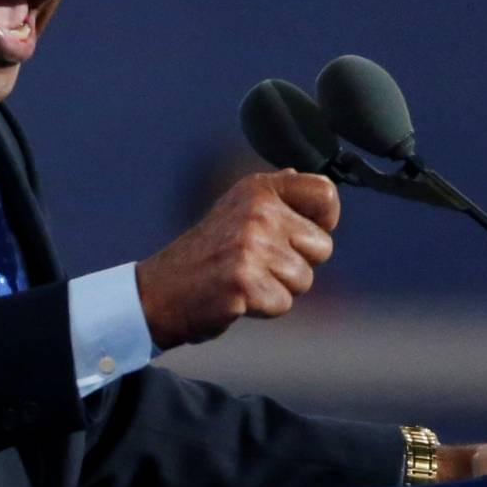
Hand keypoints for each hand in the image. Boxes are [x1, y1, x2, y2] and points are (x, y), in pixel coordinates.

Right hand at [135, 170, 338, 350]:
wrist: (162, 291)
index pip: (325, 193)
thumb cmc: (206, 255)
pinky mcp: (244, 280)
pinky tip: (238, 296)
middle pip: (322, 246)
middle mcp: (257, 210)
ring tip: (245, 279)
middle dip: (297, 264)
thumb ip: (274, 196)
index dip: (323, 221)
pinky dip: (264, 308)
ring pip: (304, 279)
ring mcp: (250, 245)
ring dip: (278, 288)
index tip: (298, 235)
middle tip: (258, 263)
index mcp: (258, 188)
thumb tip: (306, 177)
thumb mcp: (235, 209)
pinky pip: (284, 303)